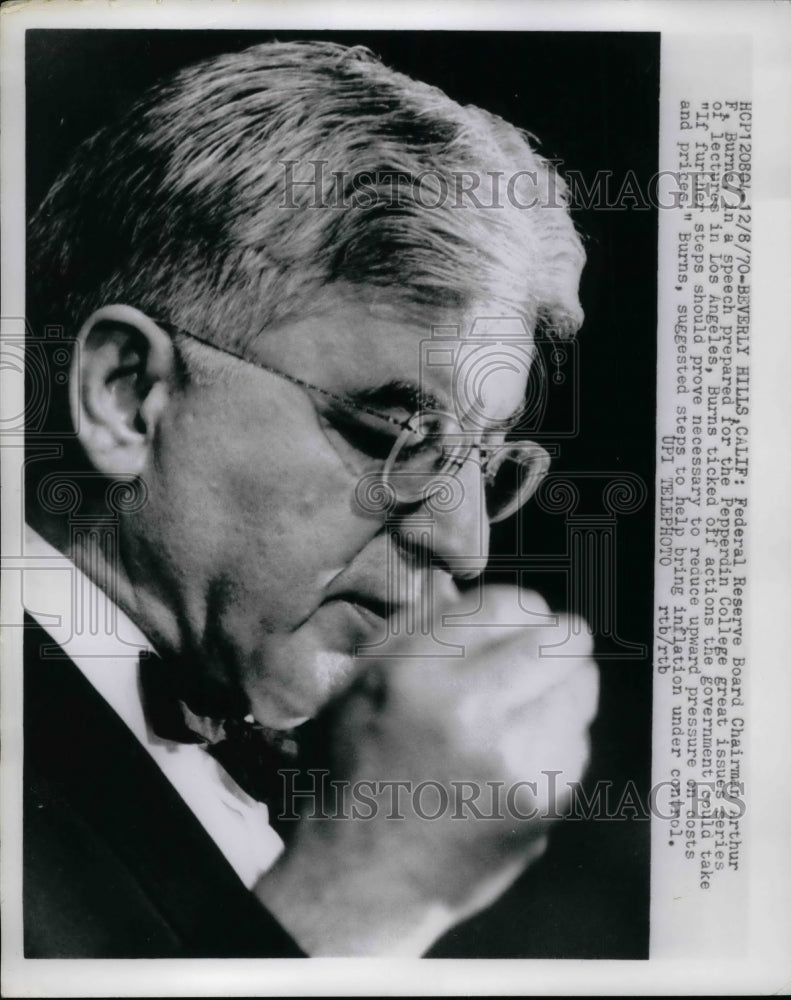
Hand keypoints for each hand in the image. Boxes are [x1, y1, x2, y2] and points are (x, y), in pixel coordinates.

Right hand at [255, 586, 598, 954]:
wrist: (365, 878)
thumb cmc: (359, 767)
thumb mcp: (362, 681)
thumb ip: (416, 626)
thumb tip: (465, 587)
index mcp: (419, 671)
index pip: (512, 603)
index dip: (520, 610)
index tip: (514, 625)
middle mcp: (471, 710)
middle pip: (565, 637)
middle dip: (555, 640)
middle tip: (537, 658)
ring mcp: (515, 761)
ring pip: (582, 686)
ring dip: (560, 689)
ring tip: (524, 711)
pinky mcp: (544, 802)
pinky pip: (580, 741)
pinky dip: (559, 740)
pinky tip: (520, 755)